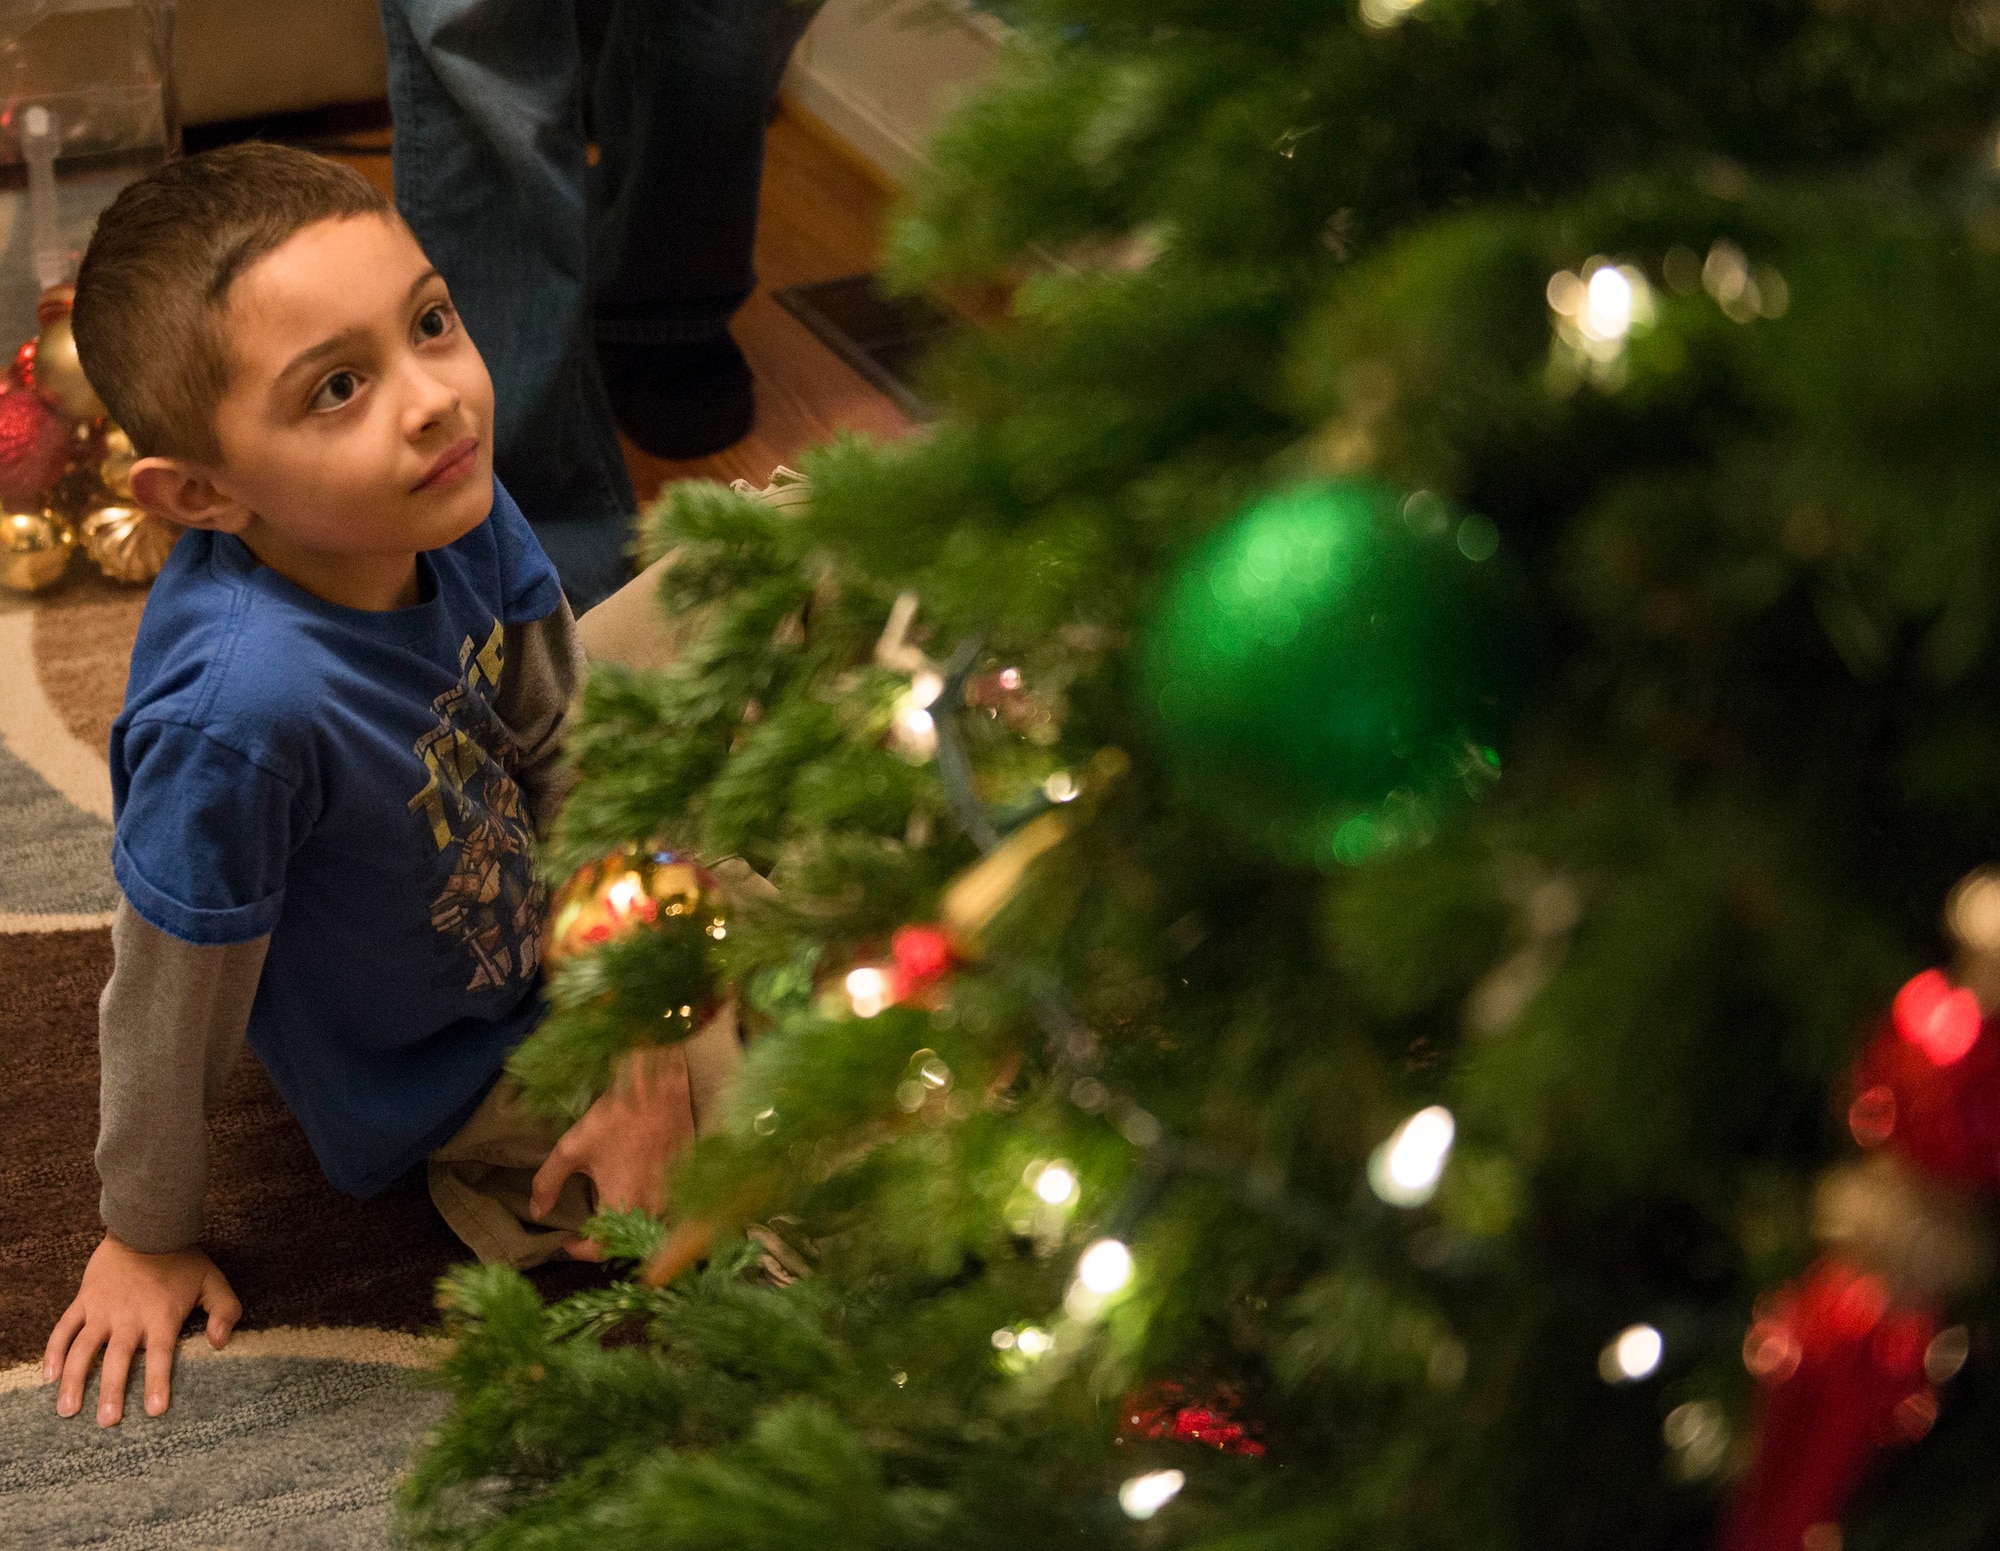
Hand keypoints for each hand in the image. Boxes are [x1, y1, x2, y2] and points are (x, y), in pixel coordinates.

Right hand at [44, 1233, 239, 1424]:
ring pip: (82, 1349)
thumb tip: (221, 1344)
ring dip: (73, 1380)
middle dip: (111, 1391)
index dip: (157, 1382)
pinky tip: (48, 1377)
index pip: (160, 1356)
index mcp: (161, 1316)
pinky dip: (53, 1353)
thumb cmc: (182, 1259)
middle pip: (117, 1360)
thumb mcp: (213, 1281)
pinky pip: (63, 1329)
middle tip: (107, 1421)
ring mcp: (102, 1310)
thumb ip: (225, 1311)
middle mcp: (129, 1317)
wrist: (147, 1226)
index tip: (154, 1411)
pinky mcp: (83, 1300)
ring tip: (68, 1410)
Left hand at [530, 1040, 695, 1260]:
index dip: (578, 1250)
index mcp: (624, 1204)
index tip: (565, 1239)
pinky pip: (664, 1210)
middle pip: (625, 1242)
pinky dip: (646, 1212)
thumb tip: (536, 1212)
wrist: (659, 1088)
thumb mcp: (571, 1149)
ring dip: (626, 1229)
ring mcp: (672, 1196)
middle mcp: (652, 1208)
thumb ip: (548, 1183)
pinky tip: (633, 1195)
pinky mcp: (684, 1182)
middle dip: (602, 1241)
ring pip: (647, 1229)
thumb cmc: (615, 1117)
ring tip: (608, 1215)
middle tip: (584, 1229)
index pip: (599, 1249)